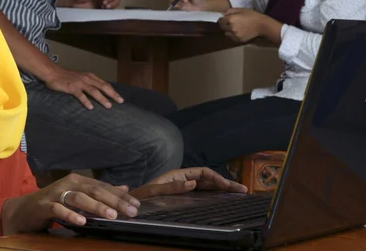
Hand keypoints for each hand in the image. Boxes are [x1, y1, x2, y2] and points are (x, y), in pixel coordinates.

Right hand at [1, 173, 140, 234]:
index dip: (120, 195)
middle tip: (129, 211)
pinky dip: (70, 215)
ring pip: (78, 198)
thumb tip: (124, 188)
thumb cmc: (54, 203)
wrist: (24, 211)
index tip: (136, 205)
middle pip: (94, 190)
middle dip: (113, 201)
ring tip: (111, 215)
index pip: (103, 187)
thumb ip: (100, 192)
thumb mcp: (78, 196)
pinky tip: (82, 221)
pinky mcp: (45, 205)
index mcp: (78, 180)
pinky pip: (59, 209)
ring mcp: (56, 193)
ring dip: (96, 206)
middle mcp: (68, 183)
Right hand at [44, 66, 123, 109]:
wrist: (52, 72)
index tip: (120, 98)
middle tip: (120, 101)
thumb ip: (89, 83)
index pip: (105, 84)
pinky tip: (91, 107)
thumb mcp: (80, 78)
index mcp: (90, 77)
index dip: (113, 91)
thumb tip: (98, 92)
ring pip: (94, 91)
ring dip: (102, 99)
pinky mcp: (72, 87)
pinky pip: (80, 95)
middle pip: (103, 87)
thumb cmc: (66, 77)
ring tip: (109, 106)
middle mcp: (87, 79)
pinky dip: (86, 101)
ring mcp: (79, 83)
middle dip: (112, 94)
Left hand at [70, 0, 120, 8]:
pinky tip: (102, 10)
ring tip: (103, 7)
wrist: (72, 0)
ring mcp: (103, 0)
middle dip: (112, 3)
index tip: (104, 2)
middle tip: (105, 6)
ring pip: (114, 4)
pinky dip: (108, 10)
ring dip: (111, 7)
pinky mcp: (101, 6)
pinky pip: (109, 9)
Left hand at [131, 167, 247, 199]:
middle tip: (243, 190)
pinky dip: (214, 195)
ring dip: (222, 189)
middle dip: (226, 183)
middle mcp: (183, 179)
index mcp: (179, 174)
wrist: (132, 203)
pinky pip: (202, 194)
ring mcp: (183, 187)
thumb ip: (173, 187)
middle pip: (208, 179)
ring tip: (238, 194)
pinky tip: (222, 200)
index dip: (218, 178)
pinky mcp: (183, 196)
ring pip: (207, 186)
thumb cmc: (143, 196)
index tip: (230, 187)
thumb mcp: (156, 191)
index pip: (204, 173)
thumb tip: (193, 183)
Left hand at [218, 8, 266, 42]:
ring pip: (226, 33)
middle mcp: (231, 28)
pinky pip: (231, 37)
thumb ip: (229, 11)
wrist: (262, 25)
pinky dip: (233, 35)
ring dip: (228, 30)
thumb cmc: (251, 15)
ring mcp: (234, 35)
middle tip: (231, 22)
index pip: (219, 21)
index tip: (225, 19)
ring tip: (236, 27)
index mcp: (230, 19)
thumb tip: (222, 14)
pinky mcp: (238, 39)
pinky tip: (239, 31)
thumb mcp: (240, 10)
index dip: (222, 19)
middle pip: (222, 27)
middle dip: (225, 24)